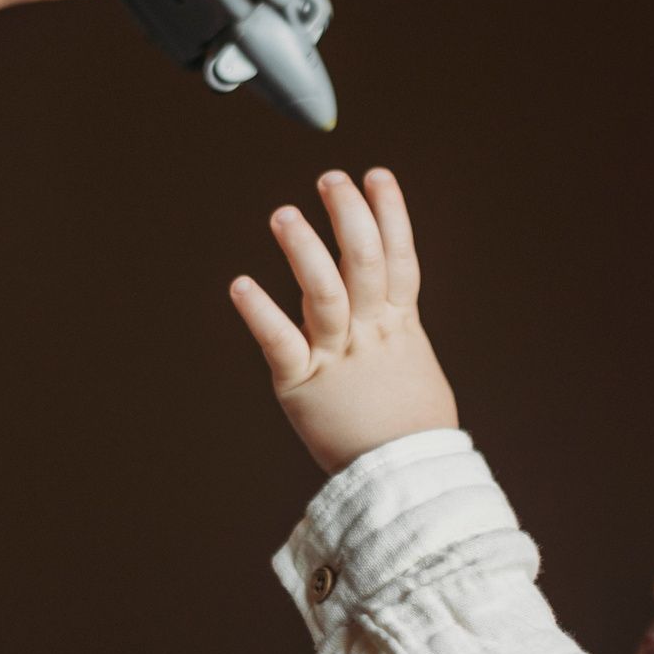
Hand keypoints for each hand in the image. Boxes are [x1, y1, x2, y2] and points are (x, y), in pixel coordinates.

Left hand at [230, 170, 459, 474]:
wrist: (405, 479)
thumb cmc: (408, 426)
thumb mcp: (414, 367)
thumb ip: (397, 330)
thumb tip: (394, 309)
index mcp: (400, 326)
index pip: (400, 258)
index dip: (390, 213)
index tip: (376, 174)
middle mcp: (372, 333)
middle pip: (365, 262)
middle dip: (349, 215)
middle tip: (330, 179)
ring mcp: (338, 357)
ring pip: (326, 294)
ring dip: (306, 251)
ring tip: (285, 214)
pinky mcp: (303, 385)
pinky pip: (281, 343)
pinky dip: (260, 313)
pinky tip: (240, 284)